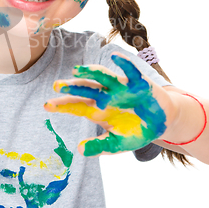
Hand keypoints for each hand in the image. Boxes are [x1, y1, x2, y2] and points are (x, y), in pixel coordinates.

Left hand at [44, 52, 173, 156]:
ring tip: (77, 70)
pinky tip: (115, 58)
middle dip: (71, 87)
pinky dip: (124, 64)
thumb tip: (79, 149)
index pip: (76, 105)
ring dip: (90, 72)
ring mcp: (120, 88)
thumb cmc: (137, 131)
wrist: (162, 122)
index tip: (46, 105)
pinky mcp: (137, 82)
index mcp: (98, 111)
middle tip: (56, 85)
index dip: (62, 104)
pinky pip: (129, 71)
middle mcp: (106, 96)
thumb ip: (100, 146)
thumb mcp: (118, 144)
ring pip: (102, 77)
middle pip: (85, 89)